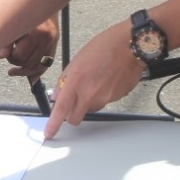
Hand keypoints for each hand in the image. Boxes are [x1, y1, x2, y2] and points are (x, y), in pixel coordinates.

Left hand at [0, 16, 58, 82]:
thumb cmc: (21, 8)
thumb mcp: (11, 22)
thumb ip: (5, 40)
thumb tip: (0, 56)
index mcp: (35, 32)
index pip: (19, 57)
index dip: (10, 57)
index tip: (5, 53)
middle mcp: (46, 38)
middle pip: (29, 63)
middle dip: (17, 63)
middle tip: (11, 57)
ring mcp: (52, 41)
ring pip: (39, 66)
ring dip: (26, 70)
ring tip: (15, 71)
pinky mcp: (55, 43)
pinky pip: (47, 63)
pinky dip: (38, 72)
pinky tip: (31, 78)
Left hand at [45, 22, 142, 137]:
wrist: (130, 46)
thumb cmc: (105, 46)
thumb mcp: (77, 59)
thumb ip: (65, 80)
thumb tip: (58, 95)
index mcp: (76, 81)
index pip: (60, 110)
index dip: (53, 124)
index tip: (49, 134)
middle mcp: (89, 93)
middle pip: (75, 118)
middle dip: (71, 114)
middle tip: (74, 102)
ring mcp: (104, 98)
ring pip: (90, 109)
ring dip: (88, 101)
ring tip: (95, 81)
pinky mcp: (116, 99)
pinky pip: (104, 102)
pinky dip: (102, 95)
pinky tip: (106, 80)